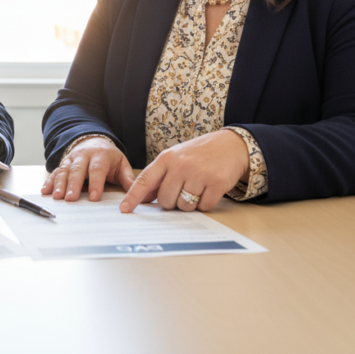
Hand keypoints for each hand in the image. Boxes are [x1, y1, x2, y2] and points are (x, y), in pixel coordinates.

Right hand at [41, 136, 134, 201]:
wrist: (94, 141)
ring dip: (59, 184)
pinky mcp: (63, 164)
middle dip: (73, 185)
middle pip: (78, 170)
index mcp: (101, 155)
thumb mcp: (121, 164)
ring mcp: (71, 159)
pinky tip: (45, 191)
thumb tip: (140, 194)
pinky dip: (49, 181)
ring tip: (57, 197)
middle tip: (71, 199)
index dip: (96, 183)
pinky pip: (55, 172)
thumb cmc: (109, 157)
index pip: (98, 169)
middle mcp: (84, 156)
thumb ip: (128, 179)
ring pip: (64, 171)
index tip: (95, 198)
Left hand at [119, 130, 248, 212]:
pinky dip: (206, 203)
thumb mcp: (176, 158)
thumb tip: (145, 198)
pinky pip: (204, 206)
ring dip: (190, 203)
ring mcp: (199, 174)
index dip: (133, 197)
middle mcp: (181, 165)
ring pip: (184, 206)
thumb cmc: (199, 154)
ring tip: (197, 187)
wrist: (231, 145)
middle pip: (165, 200)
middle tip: (183, 190)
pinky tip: (209, 189)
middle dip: (172, 202)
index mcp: (167, 158)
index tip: (124, 209)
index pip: (144, 180)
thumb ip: (160, 176)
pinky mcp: (216, 183)